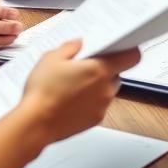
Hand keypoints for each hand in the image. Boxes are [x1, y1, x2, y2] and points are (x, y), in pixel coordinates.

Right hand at [21, 39, 141, 141]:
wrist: (35, 123)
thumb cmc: (43, 93)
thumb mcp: (51, 59)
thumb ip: (69, 47)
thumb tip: (78, 44)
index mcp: (100, 70)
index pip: (132, 57)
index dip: (129, 51)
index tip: (121, 49)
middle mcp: (105, 89)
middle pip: (117, 74)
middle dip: (104, 70)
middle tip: (85, 67)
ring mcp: (102, 106)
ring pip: (108, 90)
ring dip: (97, 86)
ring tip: (74, 85)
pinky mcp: (95, 120)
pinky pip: (99, 106)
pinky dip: (90, 102)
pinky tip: (71, 100)